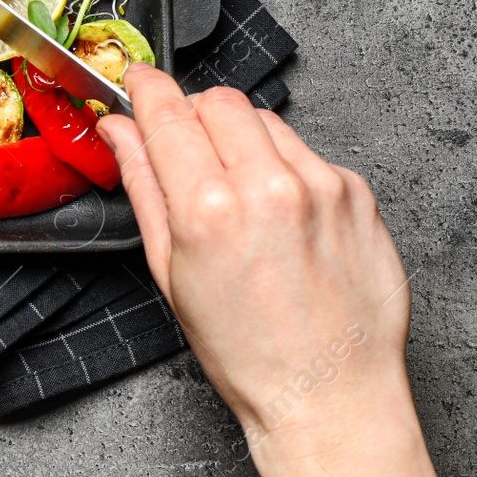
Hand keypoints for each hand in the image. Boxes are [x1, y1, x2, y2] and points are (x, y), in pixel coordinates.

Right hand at [98, 66, 458, 476]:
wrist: (329, 395)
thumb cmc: (248, 353)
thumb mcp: (171, 273)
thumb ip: (144, 187)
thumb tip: (121, 132)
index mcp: (208, 210)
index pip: (168, 111)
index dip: (146, 88)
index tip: (139, 82)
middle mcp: (268, 187)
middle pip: (218, 101)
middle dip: (194, 114)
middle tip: (187, 148)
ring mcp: (320, 185)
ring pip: (265, 120)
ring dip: (242, 140)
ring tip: (240, 195)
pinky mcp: (356, 192)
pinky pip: (307, 152)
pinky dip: (286, 169)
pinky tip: (283, 217)